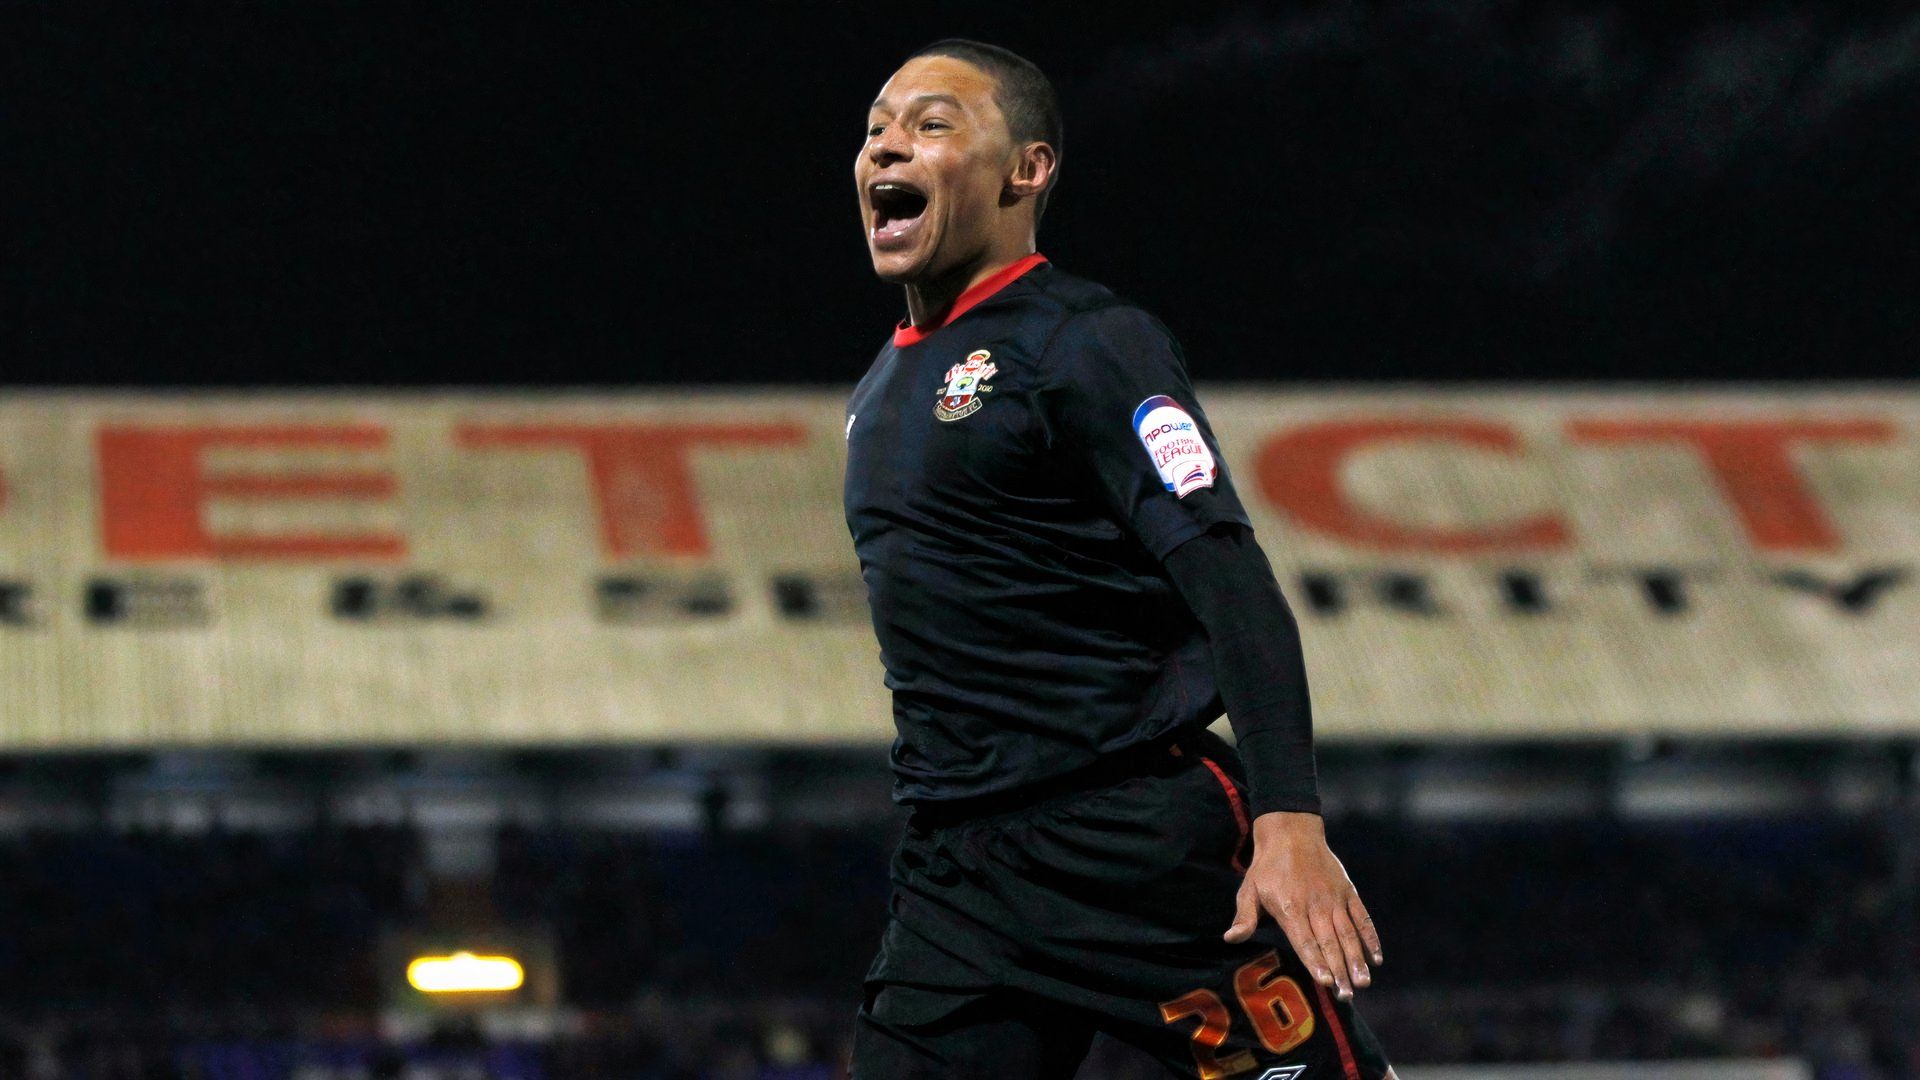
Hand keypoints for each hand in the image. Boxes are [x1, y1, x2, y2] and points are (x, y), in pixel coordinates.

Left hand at [1222, 811, 1381, 1000]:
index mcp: (1290, 908)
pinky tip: (1376, 958)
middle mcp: (1315, 905)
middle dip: (1339, 970)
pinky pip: (1362, 918)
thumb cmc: (1267, 867)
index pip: (1304, 941)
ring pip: (1348, 933)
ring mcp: (1334, 899)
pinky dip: (1370, 937)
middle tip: (1347, 995)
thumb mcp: (1249, 889)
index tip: (1326, 981)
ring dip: (1357, 959)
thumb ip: (1245, 917)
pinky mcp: (1348, 892)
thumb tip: (1231, 938)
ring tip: (1363, 983)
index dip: (1316, 961)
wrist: (1292, 831)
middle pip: (1329, 943)